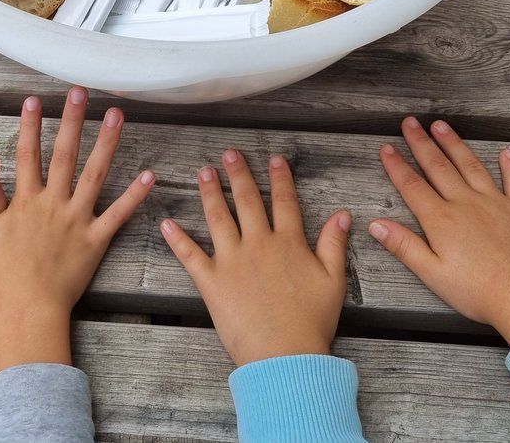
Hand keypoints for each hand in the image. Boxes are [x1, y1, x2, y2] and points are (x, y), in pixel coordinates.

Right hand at [0, 88, 154, 371]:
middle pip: (63, 154)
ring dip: (106, 143)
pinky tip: (150, 175)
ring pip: (94, 174)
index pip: (27, 154)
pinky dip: (135, 196)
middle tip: (80, 93)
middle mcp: (52, 203)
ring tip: (116, 116)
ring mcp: (76, 219)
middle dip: (71, 120)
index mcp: (25, 201)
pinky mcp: (95, 240)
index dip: (30, 126)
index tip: (34, 100)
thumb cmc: (2, 277)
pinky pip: (118, 215)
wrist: (26, 309)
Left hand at [161, 150, 351, 365]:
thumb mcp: (333, 281)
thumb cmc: (311, 321)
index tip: (274, 159)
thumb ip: (334, 244)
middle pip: (247, 201)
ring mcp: (232, 261)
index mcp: (288, 243)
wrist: (285, 355)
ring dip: (210, 193)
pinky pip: (190, 256)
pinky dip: (177, 239)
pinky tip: (167, 223)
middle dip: (239, 174)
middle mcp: (258, 244)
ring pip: (218, 218)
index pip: (284, 202)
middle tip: (230, 153)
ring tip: (203, 172)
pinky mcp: (211, 281)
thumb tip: (342, 214)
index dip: (280, 179)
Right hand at [369, 117, 509, 345]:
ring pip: (471, 165)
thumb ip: (404, 246)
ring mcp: (496, 203)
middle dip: (422, 143)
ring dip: (454, 144)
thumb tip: (375, 224)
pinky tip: (505, 153)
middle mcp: (466, 203)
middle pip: (439, 167)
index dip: (397, 165)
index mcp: (442, 220)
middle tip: (410, 123)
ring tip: (442, 126)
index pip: (412, 186)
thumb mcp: (432, 274)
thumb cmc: (479, 292)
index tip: (386, 147)